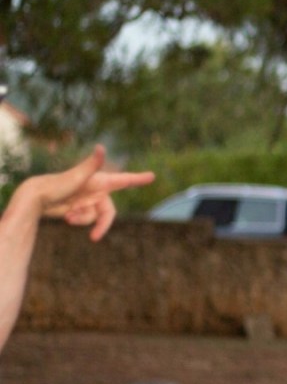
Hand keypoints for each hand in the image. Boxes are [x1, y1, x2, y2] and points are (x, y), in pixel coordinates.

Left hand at [24, 145, 154, 240]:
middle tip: (95, 237)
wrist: (36, 197)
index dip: (139, 179)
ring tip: (68, 217)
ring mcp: (89, 200)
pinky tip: (65, 217)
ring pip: (96, 217)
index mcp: (101, 181)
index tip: (152, 176)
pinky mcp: (80, 209)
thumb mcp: (77, 176)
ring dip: (83, 220)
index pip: (124, 180)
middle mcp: (97, 191)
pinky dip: (77, 220)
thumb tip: (101, 146)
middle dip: (102, 224)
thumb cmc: (56, 184)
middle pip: (109, 211)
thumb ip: (92, 164)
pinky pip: (86, 220)